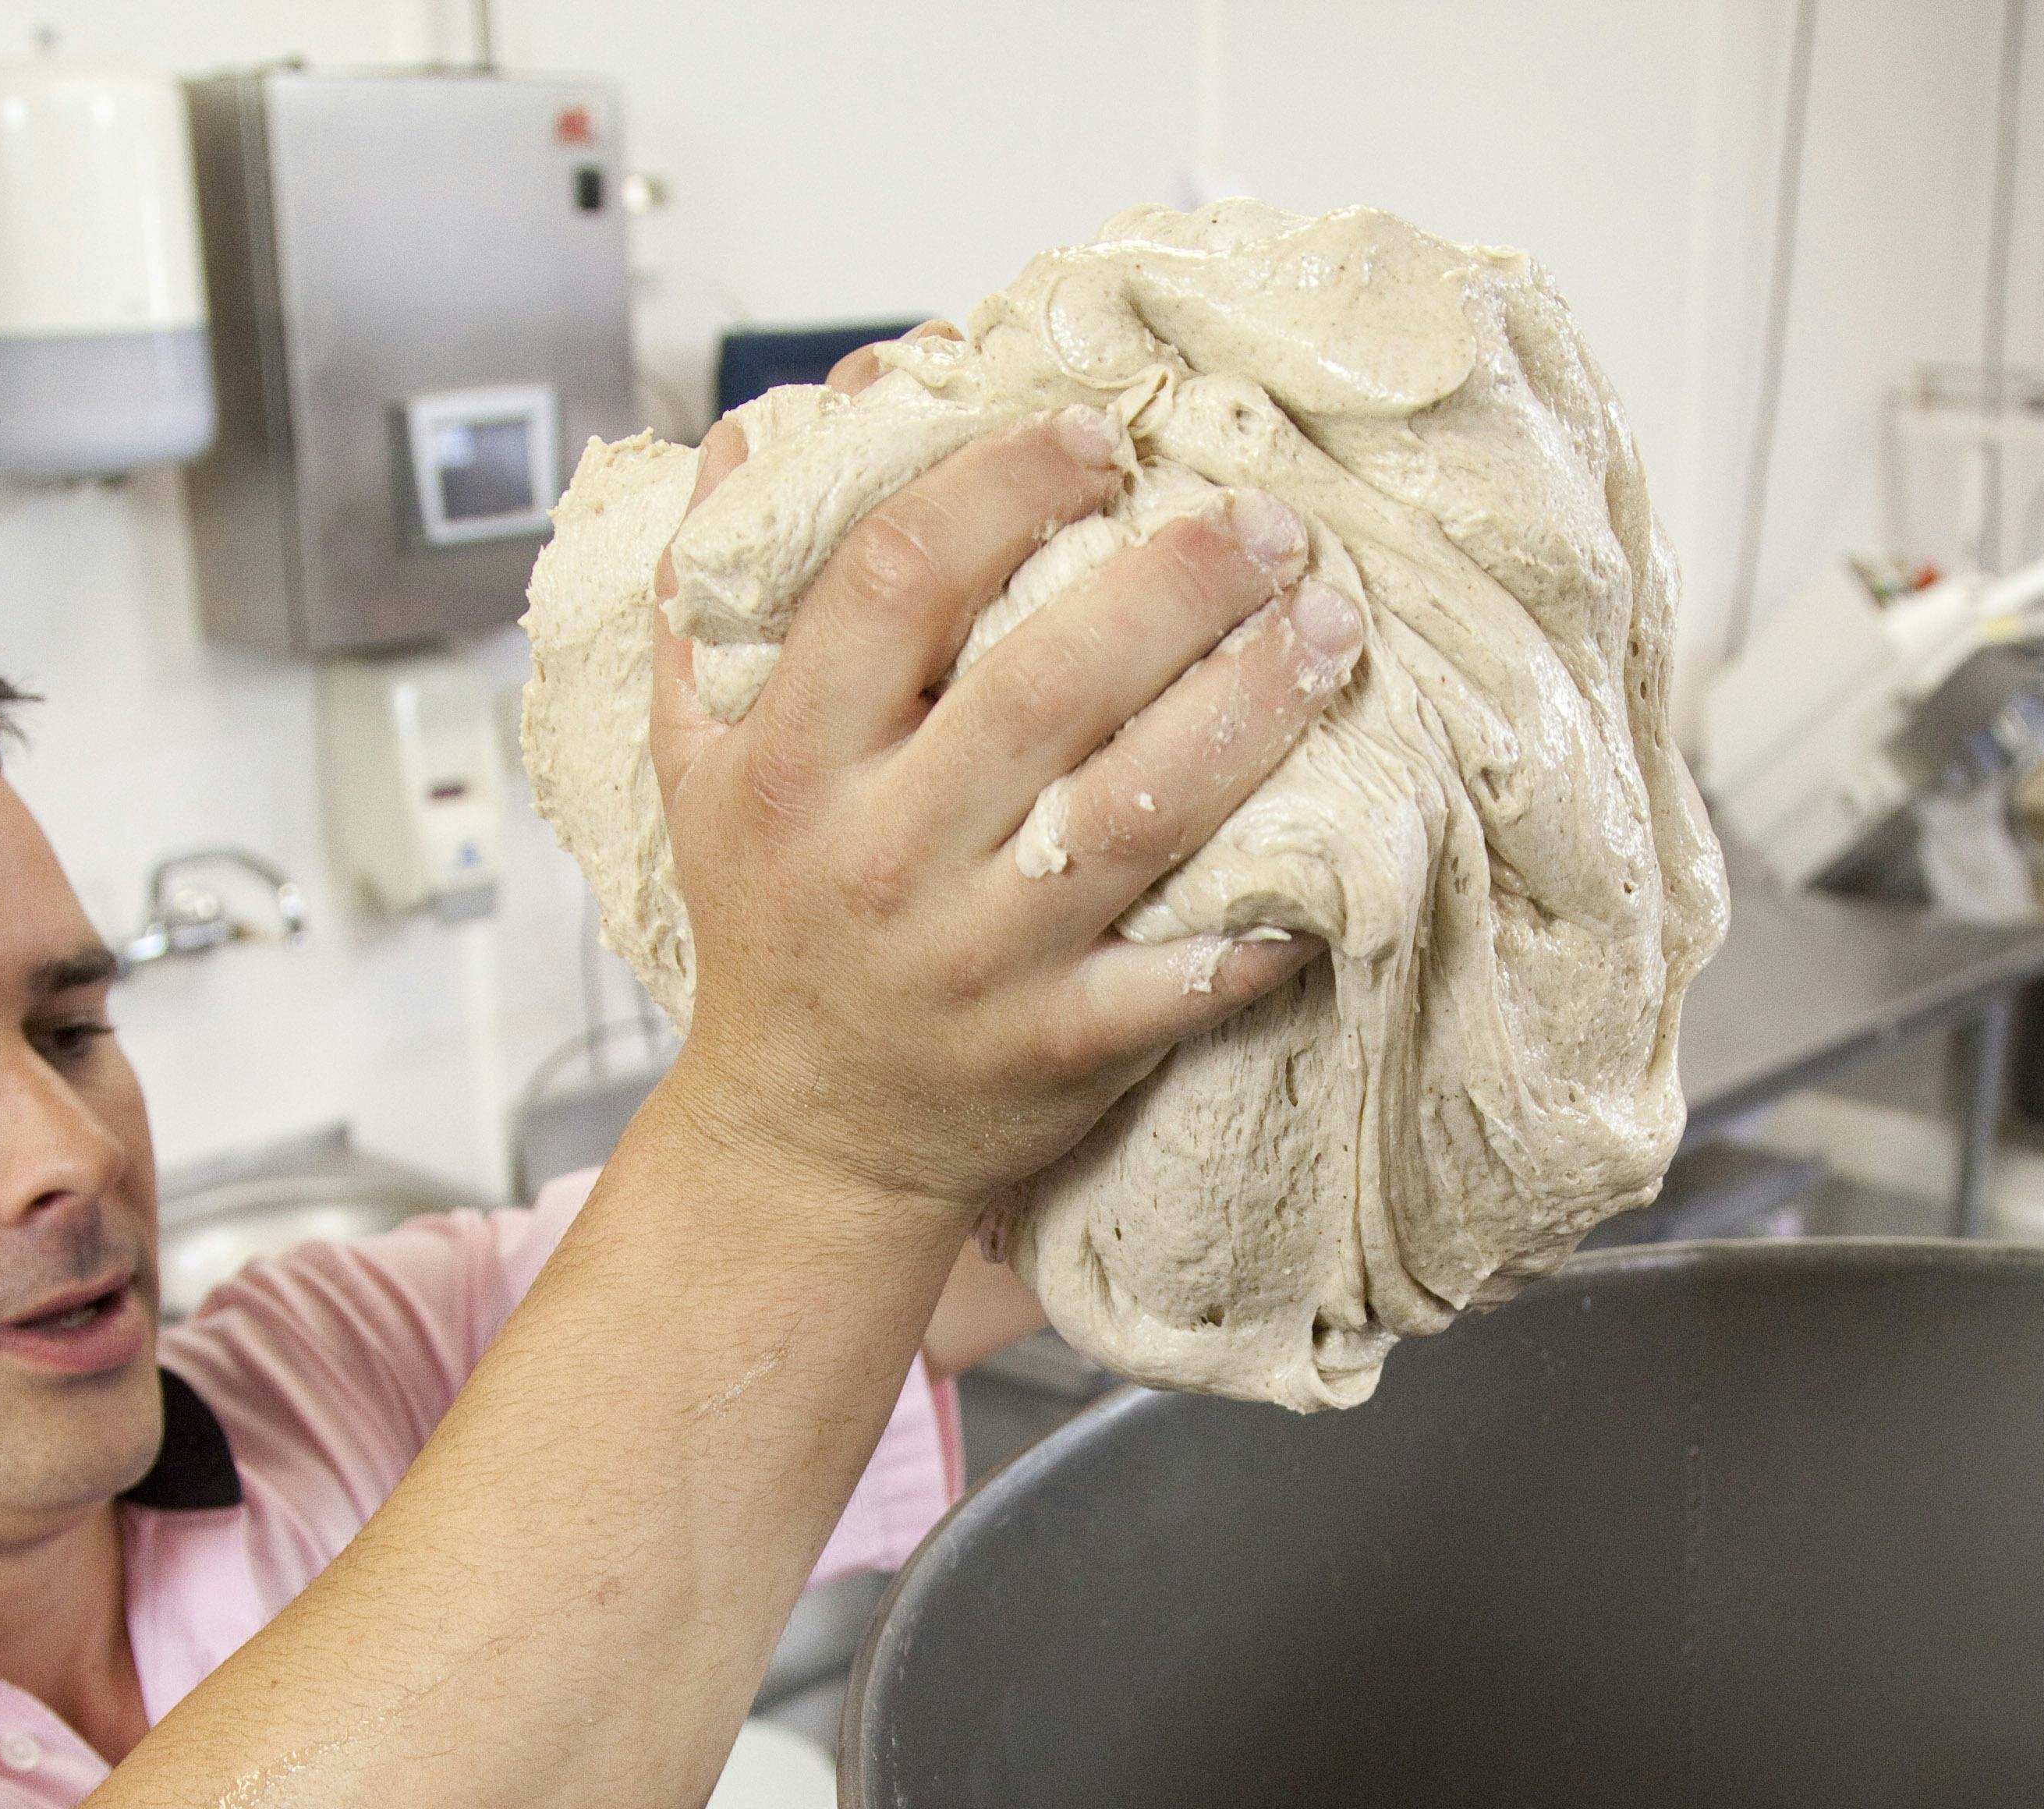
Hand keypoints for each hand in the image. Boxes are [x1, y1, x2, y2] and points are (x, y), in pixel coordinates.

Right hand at [643, 341, 1360, 1220]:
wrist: (799, 1138)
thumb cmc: (771, 923)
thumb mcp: (700, 764)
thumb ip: (714, 599)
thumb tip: (759, 434)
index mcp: (794, 764)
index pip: (895, 581)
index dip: (1000, 487)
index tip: (1092, 436)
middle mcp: (883, 854)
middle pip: (1047, 681)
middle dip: (1174, 583)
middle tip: (1267, 521)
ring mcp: (977, 958)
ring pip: (1136, 811)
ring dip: (1248, 710)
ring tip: (1327, 629)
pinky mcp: (1058, 1048)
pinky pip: (1181, 978)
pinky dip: (1264, 922)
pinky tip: (1343, 851)